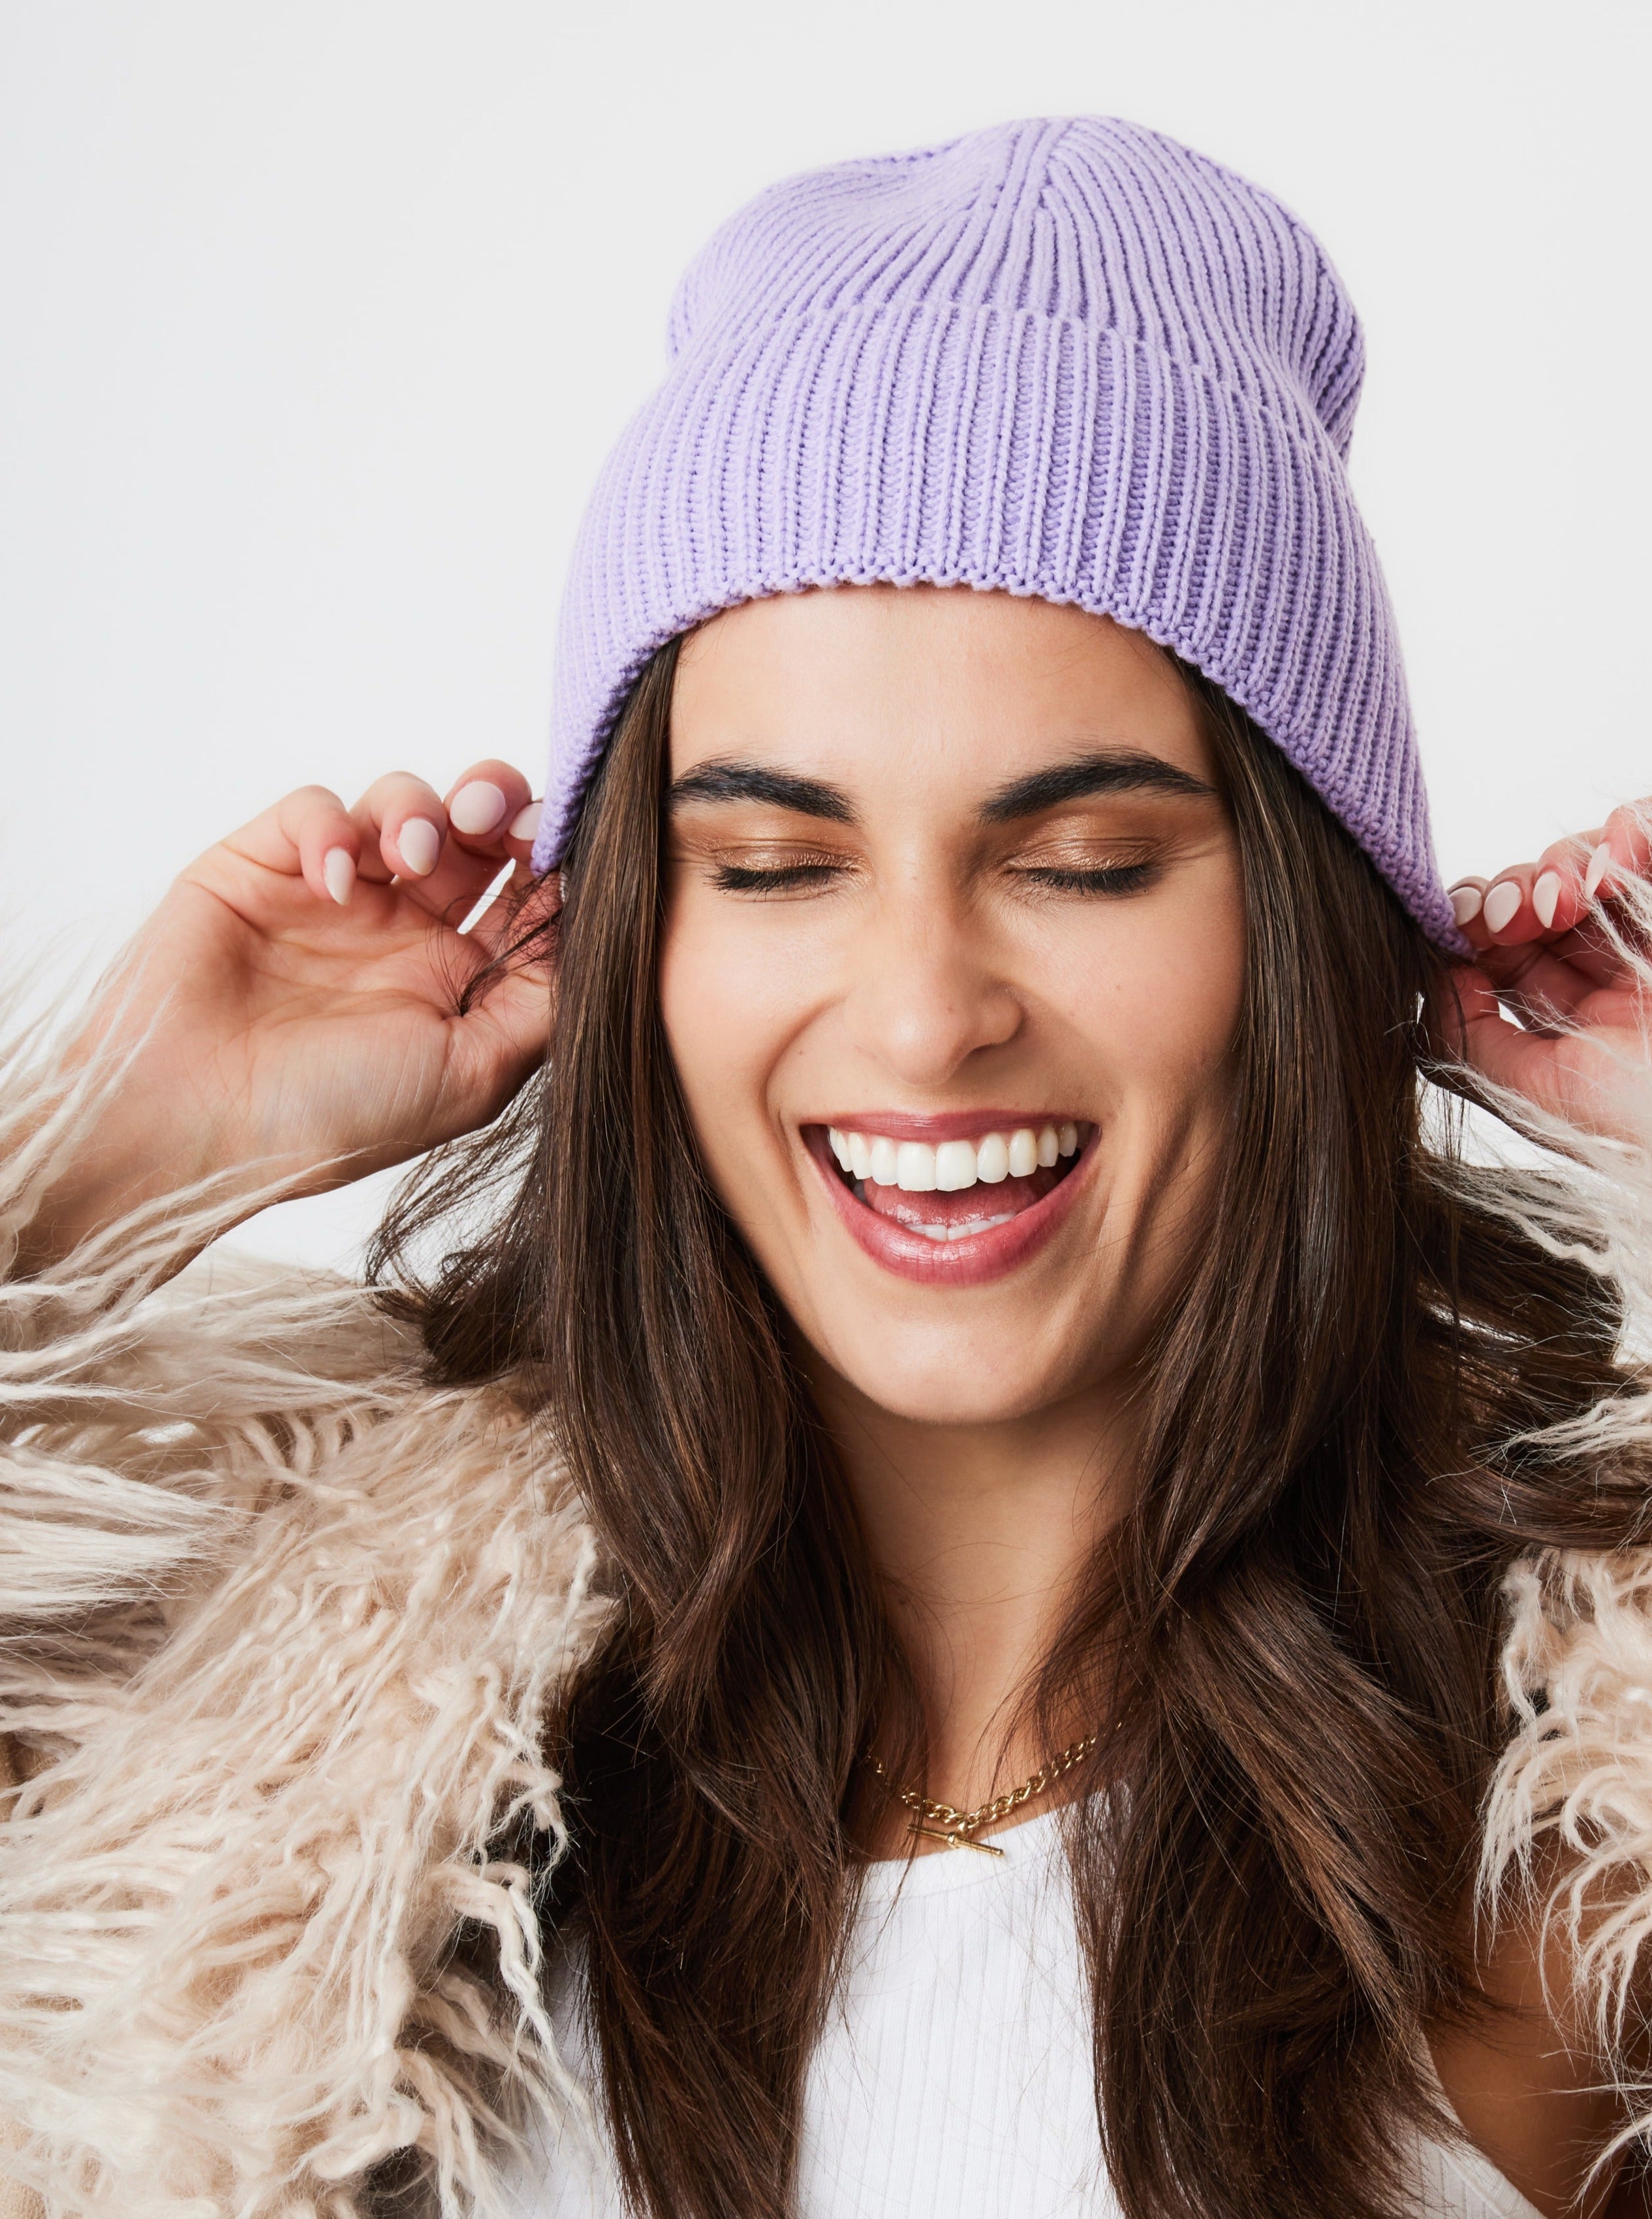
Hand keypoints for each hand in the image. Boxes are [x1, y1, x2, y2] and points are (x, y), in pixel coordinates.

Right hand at [22, 761, 555, 1268]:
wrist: (192, 1126)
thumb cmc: (331, 1119)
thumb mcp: (472, 1075)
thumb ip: (544, 1004)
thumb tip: (601, 939)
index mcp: (463, 980)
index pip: (530, 892)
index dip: (555, 859)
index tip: (566, 850)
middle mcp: (407, 930)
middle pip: (479, 831)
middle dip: (499, 806)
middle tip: (496, 819)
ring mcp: (337, 895)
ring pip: (405, 804)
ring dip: (421, 811)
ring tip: (410, 855)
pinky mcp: (265, 865)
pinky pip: (317, 807)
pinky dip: (334, 826)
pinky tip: (331, 880)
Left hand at [1440, 802, 1651, 1139]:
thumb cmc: (1638, 1122)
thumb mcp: (1536, 1092)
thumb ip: (1468, 1039)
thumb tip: (1434, 973)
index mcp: (1577, 1019)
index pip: (1510, 949)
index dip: (1474, 924)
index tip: (1458, 926)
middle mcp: (1618, 972)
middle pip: (1543, 897)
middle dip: (1511, 892)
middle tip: (1512, 913)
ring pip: (1590, 862)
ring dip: (1561, 864)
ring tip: (1565, 897)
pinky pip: (1649, 833)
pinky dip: (1629, 830)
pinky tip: (1614, 859)